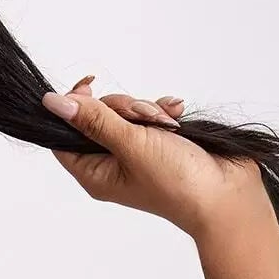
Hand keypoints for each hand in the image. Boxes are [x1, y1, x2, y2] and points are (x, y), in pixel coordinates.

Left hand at [42, 73, 268, 240]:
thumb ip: (94, 120)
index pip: (63, 137)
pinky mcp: (158, 143)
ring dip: (147, 110)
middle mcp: (111, 164)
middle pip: (96, 118)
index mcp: (94, 173)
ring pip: (125, 113)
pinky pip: (150, 115)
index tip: (89, 85)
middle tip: (142, 120)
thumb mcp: (130, 144)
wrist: (224, 192)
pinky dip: (163, 112)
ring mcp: (135, 154)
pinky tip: (176, 117)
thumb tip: (54, 103)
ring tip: (167, 126)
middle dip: (122, 109)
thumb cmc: (176, 180)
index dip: (72, 109)